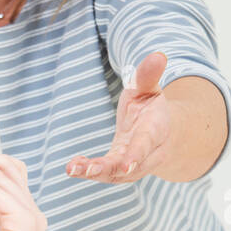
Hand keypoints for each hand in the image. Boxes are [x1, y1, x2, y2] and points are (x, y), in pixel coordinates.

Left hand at [66, 51, 171, 183]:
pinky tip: (72, 166)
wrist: (159, 131)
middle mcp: (146, 154)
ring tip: (72, 169)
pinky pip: (104, 174)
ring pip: (114, 175)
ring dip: (93, 173)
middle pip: (129, 166)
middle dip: (109, 169)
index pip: (145, 145)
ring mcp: (132, 165)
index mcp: (155, 131)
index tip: (125, 165)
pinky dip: (87, 171)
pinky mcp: (118, 169)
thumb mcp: (149, 88)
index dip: (136, 155)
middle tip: (89, 170)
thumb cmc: (151, 106)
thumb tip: (157, 55)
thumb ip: (148, 75)